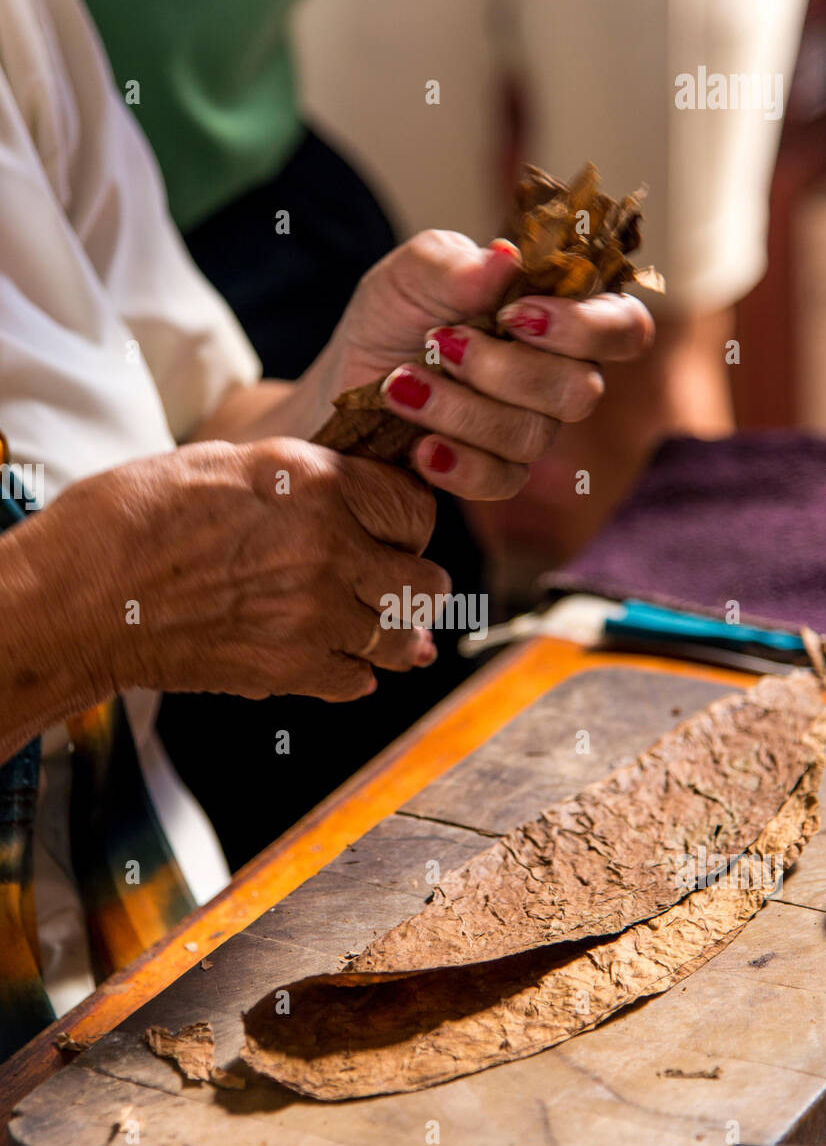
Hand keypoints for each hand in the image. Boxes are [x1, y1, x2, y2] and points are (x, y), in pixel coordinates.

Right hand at [32, 438, 448, 705]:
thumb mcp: (233, 463)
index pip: (417, 509)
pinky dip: (348, 673)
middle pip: (426, 582)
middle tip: (386, 584)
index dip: (408, 523)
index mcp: (318, 483)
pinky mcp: (290, 669)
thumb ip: (312, 483)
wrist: (79, 595)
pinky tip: (323, 654)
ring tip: (363, 625)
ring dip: (390, 635)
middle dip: (413, 584)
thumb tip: (370, 518)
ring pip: (402, 640)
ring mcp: (314, 615)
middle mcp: (329, 548)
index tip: (390, 533)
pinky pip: (357, 682)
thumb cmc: (139, 516)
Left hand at [314, 231, 654, 497]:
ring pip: (533, 437)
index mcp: (559, 315)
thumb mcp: (409, 274)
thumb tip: (505, 259)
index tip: (515, 315)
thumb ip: (455, 264)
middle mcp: (558, 376)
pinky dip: (457, 464)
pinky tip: (420, 447)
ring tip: (399, 386)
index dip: (587, 329)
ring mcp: (531, 430)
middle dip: (504, 370)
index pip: (624, 328)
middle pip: (581, 391)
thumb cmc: (392, 319)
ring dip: (459, 410)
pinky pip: (501, 481)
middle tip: (439, 344)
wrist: (342, 383)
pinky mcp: (496, 474)